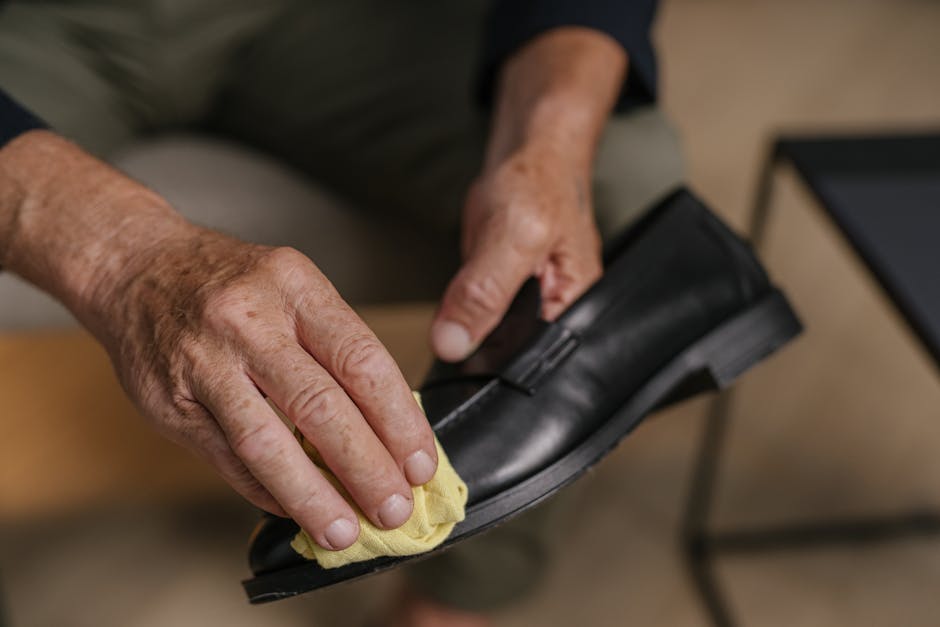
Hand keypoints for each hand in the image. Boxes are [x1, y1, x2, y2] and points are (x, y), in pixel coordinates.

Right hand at [0, 132, 437, 550]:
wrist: (136, 267)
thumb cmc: (231, 282)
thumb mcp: (293, 288)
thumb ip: (335, 350)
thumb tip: (386, 430)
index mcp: (296, 287)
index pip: (363, 361)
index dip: (399, 420)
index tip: (422, 463)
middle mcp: (250, 321)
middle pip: (321, 407)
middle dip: (366, 468)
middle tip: (395, 509)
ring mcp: (205, 362)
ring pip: (267, 443)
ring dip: (313, 496)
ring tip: (345, 532)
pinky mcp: (172, 401)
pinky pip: (227, 458)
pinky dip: (266, 490)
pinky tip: (294, 510)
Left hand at [430, 27, 625, 361]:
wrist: (524, 153)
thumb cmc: (539, 183)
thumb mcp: (515, 236)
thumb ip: (485, 291)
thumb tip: (452, 343)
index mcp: (574, 310)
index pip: (538, 367)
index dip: (500, 378)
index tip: (462, 381)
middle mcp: (551, 316)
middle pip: (511, 363)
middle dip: (479, 365)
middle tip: (449, 360)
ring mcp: (521, 309)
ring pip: (486, 348)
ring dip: (463, 345)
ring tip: (451, 338)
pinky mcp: (495, 296)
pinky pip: (472, 322)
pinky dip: (457, 321)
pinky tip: (449, 318)